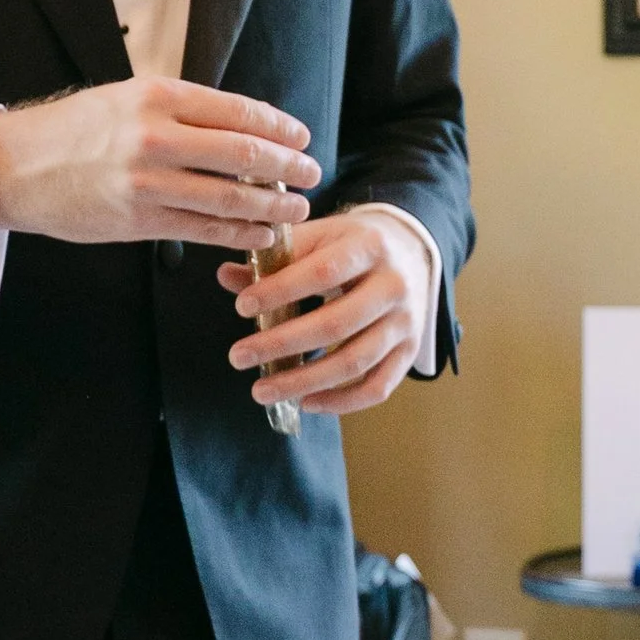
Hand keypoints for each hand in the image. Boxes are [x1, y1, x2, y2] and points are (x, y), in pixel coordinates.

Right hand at [0, 78, 317, 248]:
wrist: (17, 166)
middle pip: (244, 155)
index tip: (302, 138)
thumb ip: (185, 111)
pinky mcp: (140, 221)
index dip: (280, 128)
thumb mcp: (129, 97)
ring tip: (297, 208)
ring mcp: (148, 182)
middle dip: (288, 167)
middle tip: (311, 173)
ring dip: (274, 206)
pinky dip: (241, 234)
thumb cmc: (79, 130)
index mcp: (159, 97)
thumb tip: (248, 127)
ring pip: (231, 199)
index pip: (239, 112)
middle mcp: (156, 137)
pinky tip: (263, 233)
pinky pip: (205, 230)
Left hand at [216, 205, 431, 415]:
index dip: (281, 291)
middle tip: (238, 356)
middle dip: (281, 344)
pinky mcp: (409, 352)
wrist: (412, 252)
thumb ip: (277, 257)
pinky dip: (341, 402)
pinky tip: (306, 403)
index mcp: (370, 247)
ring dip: (304, 381)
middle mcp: (394, 286)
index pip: (323, 272)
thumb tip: (228, 276)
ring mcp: (405, 323)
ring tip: (261, 390)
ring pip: (355, 362)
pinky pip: (377, 387)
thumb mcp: (321, 237)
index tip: (242, 307)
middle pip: (336, 324)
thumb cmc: (353, 245)